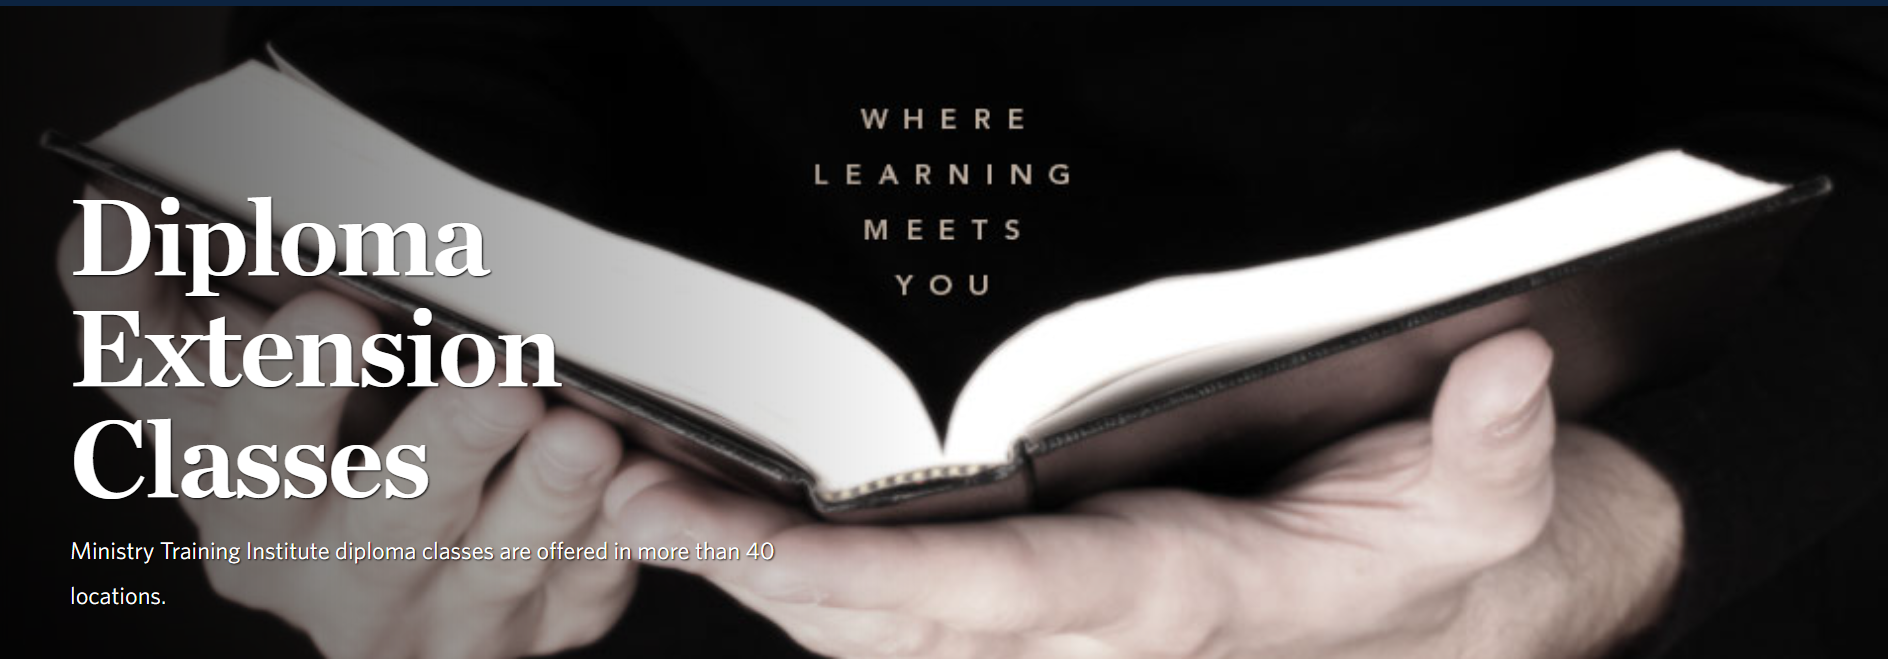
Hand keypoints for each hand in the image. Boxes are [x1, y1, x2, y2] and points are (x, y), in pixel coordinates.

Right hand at [59, 193, 642, 655]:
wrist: (372, 547)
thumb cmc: (290, 426)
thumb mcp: (192, 365)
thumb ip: (138, 295)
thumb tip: (111, 220)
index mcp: (232, 483)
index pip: (237, 434)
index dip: (283, 377)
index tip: (335, 305)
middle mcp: (328, 567)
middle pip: (381, 521)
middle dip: (439, 452)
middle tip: (500, 382)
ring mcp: (436, 611)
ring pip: (497, 567)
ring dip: (545, 501)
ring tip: (585, 434)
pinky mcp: (539, 621)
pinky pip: (590, 586)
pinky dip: (621, 536)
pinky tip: (650, 478)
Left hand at [609, 329, 1683, 656]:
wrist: (1423, 613)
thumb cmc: (1423, 550)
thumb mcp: (1481, 507)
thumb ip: (1492, 456)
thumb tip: (1502, 374)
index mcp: (1177, 598)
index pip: (996, 596)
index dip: (869, 574)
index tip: (748, 533)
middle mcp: (1092, 632)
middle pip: (892, 622)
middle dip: (757, 571)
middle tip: (632, 497)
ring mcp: (1057, 633)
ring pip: (878, 631)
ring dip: (757, 576)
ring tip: (643, 501)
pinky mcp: (1042, 617)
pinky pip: (902, 619)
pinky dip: (808, 579)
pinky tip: (733, 527)